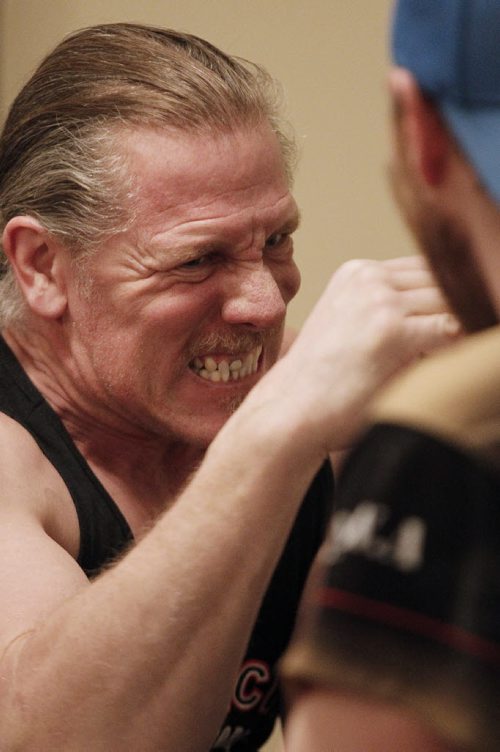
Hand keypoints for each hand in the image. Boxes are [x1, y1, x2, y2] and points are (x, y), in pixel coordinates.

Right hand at [266, 255, 460, 453]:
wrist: (291, 410)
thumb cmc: (324, 380)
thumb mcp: (351, 326)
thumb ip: (391, 310)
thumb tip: (450, 315)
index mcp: (357, 273)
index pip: (425, 268)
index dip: (444, 296)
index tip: (451, 321)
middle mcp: (368, 277)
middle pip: (441, 279)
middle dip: (454, 308)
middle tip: (451, 340)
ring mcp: (380, 301)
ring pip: (450, 300)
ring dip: (457, 326)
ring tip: (441, 356)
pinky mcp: (392, 330)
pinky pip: (451, 328)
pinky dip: (457, 345)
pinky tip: (443, 366)